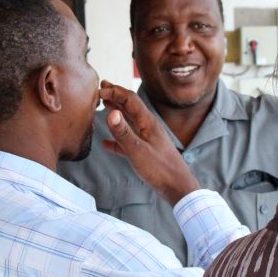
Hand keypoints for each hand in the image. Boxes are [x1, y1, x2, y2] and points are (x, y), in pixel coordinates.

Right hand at [99, 81, 199, 204]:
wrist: (178, 187)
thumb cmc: (160, 170)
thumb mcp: (138, 151)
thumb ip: (123, 133)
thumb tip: (111, 112)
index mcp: (147, 123)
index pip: (130, 99)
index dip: (114, 92)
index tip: (99, 90)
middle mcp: (147, 127)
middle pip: (130, 107)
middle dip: (116, 96)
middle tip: (102, 88)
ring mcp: (147, 139)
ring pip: (128, 122)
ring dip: (116, 113)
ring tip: (104, 107)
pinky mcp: (145, 152)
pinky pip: (127, 142)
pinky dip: (116, 139)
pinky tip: (106, 143)